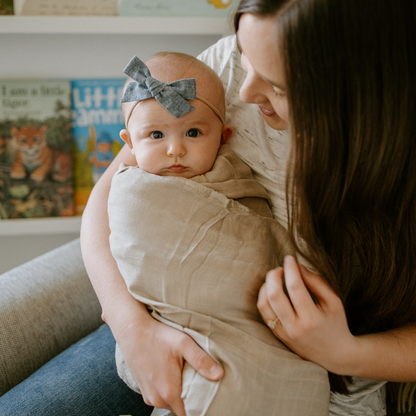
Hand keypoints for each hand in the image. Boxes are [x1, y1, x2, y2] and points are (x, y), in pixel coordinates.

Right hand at [116, 314, 223, 415]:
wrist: (132, 330)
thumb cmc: (158, 335)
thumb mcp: (183, 343)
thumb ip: (201, 361)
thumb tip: (219, 375)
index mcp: (169, 391)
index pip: (190, 414)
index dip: (201, 407)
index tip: (208, 398)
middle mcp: (158, 399)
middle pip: (181, 409)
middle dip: (192, 399)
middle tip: (200, 382)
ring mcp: (149, 396)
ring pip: (171, 404)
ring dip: (179, 395)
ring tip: (186, 376)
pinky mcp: (144, 390)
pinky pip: (161, 398)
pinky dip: (169, 391)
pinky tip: (173, 374)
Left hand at [258, 255, 359, 374]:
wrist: (334, 355)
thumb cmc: (335, 323)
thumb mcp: (333, 301)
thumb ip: (316, 282)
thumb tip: (297, 267)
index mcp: (312, 319)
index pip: (295, 288)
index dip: (290, 269)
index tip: (290, 258)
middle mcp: (295, 328)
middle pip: (274, 295)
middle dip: (274, 275)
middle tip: (281, 268)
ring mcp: (283, 333)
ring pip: (264, 304)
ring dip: (266, 285)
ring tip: (275, 278)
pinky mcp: (277, 335)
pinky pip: (263, 313)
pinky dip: (264, 297)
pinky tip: (271, 289)